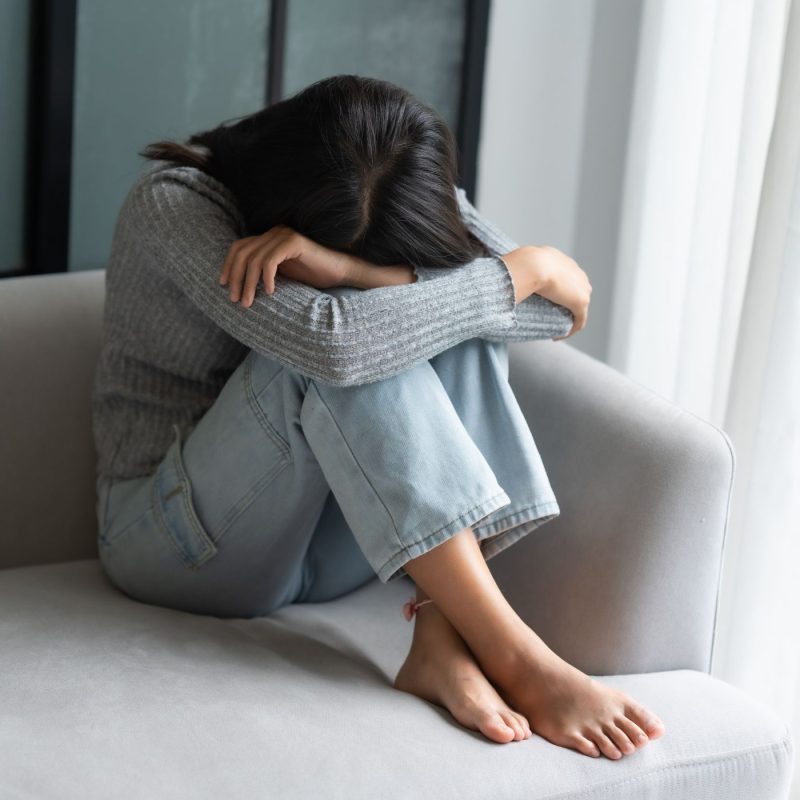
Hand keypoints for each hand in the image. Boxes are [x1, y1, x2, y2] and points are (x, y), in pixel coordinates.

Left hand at [219, 225, 355, 307]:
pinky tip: (270, 292)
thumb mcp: (281, 275)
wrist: (339, 272)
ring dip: (248, 283)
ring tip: (249, 302)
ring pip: (255, 259)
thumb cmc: (312, 276)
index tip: (223, 285)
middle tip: (236, 300)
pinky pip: (271, 260)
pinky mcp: (294, 242)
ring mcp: (284, 235)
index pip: (238, 247)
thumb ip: (262, 273)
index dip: (227, 265)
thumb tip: (238, 286)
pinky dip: (266, 278)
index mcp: (268, 238)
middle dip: (235, 277)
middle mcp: (274, 232)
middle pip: (243, 252)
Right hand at [504, 245, 590, 339]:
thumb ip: (522, 270)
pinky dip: (570, 331)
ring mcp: (582, 289)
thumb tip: (509, 277)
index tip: (545, 306)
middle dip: (565, 308)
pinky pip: (579, 321)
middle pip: (576, 295)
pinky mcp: (581, 303)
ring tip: (552, 331)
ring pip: (579, 309)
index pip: (567, 281)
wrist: (533, 265)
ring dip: (567, 321)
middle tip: (548, 319)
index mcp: (565, 263)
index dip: (557, 295)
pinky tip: (556, 338)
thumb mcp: (522, 263)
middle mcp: (578, 275)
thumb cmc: (523, 263)